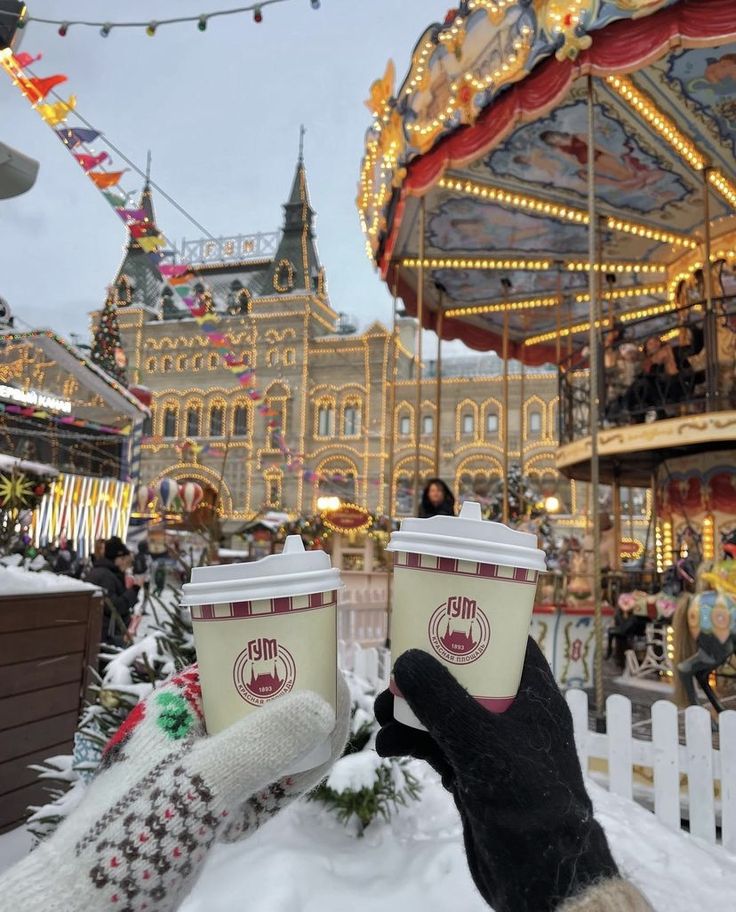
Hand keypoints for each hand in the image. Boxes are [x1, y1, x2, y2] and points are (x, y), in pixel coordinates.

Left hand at [1, 666, 349, 911]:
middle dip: (299, 721)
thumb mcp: (205, 781)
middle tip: (330, 737)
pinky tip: (260, 816)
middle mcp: (187, 725)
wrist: (90, 907)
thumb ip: (263, 742)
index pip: (245, 666)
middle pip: (260, 707)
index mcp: (180, 702)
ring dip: (287, 763)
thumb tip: (326, 705)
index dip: (292, 669)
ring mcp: (194, 765)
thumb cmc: (137, 828)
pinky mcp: (198, 801)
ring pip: (260, 748)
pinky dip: (265, 795)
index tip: (332, 683)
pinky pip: (248, 783)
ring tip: (302, 781)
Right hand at [374, 638, 617, 911]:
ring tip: (382, 714)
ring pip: (444, 710)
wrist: (538, 876)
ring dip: (410, 710)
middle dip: (425, 671)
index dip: (471, 622)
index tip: (433, 613)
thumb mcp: (479, 739)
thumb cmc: (524, 795)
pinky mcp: (472, 772)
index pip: (505, 641)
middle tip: (392, 668)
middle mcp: (512, 712)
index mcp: (531, 692)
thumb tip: (404, 659)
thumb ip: (440, 697)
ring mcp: (491, 744)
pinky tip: (388, 749)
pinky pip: (437, 744)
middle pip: (464, 673)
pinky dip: (412, 742)